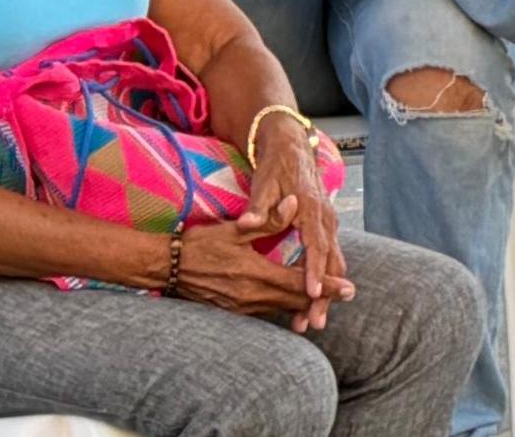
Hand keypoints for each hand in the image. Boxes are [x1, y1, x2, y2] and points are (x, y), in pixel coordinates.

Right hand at [176, 213, 345, 328]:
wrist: (166, 268)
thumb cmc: (199, 245)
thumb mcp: (234, 229)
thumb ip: (267, 219)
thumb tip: (294, 203)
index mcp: (256, 274)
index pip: (300, 283)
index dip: (327, 285)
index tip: (349, 288)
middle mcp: (252, 296)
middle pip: (296, 300)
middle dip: (323, 298)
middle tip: (348, 295)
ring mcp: (241, 307)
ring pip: (282, 308)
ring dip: (304, 304)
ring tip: (326, 301)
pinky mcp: (233, 310)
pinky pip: (266, 311)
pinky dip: (284, 307)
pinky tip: (294, 304)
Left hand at [234, 124, 347, 329]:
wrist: (293, 147)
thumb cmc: (277, 167)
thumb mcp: (264, 183)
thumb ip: (259, 206)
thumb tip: (249, 222)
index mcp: (312, 211)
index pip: (316, 247)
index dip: (315, 271)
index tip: (313, 293)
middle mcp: (326, 220)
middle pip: (330, 263)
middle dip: (325, 295)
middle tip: (314, 322)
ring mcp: (328, 225)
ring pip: (333, 264)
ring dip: (325, 294)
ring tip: (312, 321)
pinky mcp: (324, 229)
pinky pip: (327, 259)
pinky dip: (322, 280)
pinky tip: (311, 300)